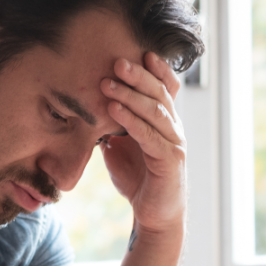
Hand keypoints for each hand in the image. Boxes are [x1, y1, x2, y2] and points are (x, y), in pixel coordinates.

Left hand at [100, 53, 185, 235]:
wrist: (155, 215)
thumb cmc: (139, 180)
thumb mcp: (121, 147)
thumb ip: (113, 127)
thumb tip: (91, 109)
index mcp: (165, 121)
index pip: (166, 88)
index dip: (156, 69)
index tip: (139, 50)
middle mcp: (174, 128)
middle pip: (160, 93)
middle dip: (138, 75)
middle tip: (117, 60)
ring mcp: (174, 143)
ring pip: (155, 111)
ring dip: (130, 95)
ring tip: (108, 83)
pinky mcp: (169, 160)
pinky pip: (149, 135)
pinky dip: (131, 120)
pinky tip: (114, 110)